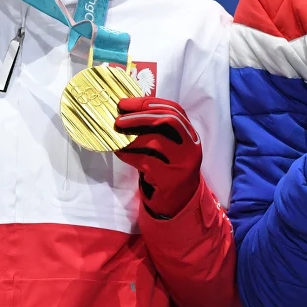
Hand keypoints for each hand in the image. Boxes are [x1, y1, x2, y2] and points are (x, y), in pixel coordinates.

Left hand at [114, 96, 202, 217]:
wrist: (178, 202)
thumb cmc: (167, 168)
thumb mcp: (168, 146)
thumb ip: (155, 128)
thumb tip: (125, 110)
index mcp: (190, 134)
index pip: (173, 110)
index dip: (148, 103)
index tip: (124, 104)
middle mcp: (191, 147)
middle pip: (168, 122)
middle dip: (139, 117)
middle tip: (118, 120)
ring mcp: (183, 163)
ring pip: (156, 142)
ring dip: (131, 138)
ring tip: (116, 137)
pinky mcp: (171, 179)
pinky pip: (146, 162)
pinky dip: (129, 155)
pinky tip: (119, 152)